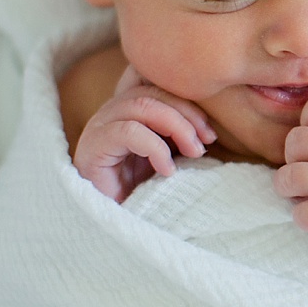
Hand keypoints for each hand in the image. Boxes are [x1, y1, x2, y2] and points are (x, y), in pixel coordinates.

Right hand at [72, 64, 216, 202]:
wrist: (118, 224)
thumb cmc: (148, 190)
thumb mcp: (173, 154)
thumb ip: (183, 134)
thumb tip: (214, 125)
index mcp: (131, 109)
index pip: (156, 83)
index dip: (188, 101)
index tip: (211, 131)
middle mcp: (112, 112)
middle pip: (152, 92)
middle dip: (187, 114)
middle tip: (207, 140)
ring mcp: (99, 127)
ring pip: (141, 105)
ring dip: (176, 126)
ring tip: (194, 154)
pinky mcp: (92, 147)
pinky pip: (128, 131)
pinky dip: (155, 148)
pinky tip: (167, 170)